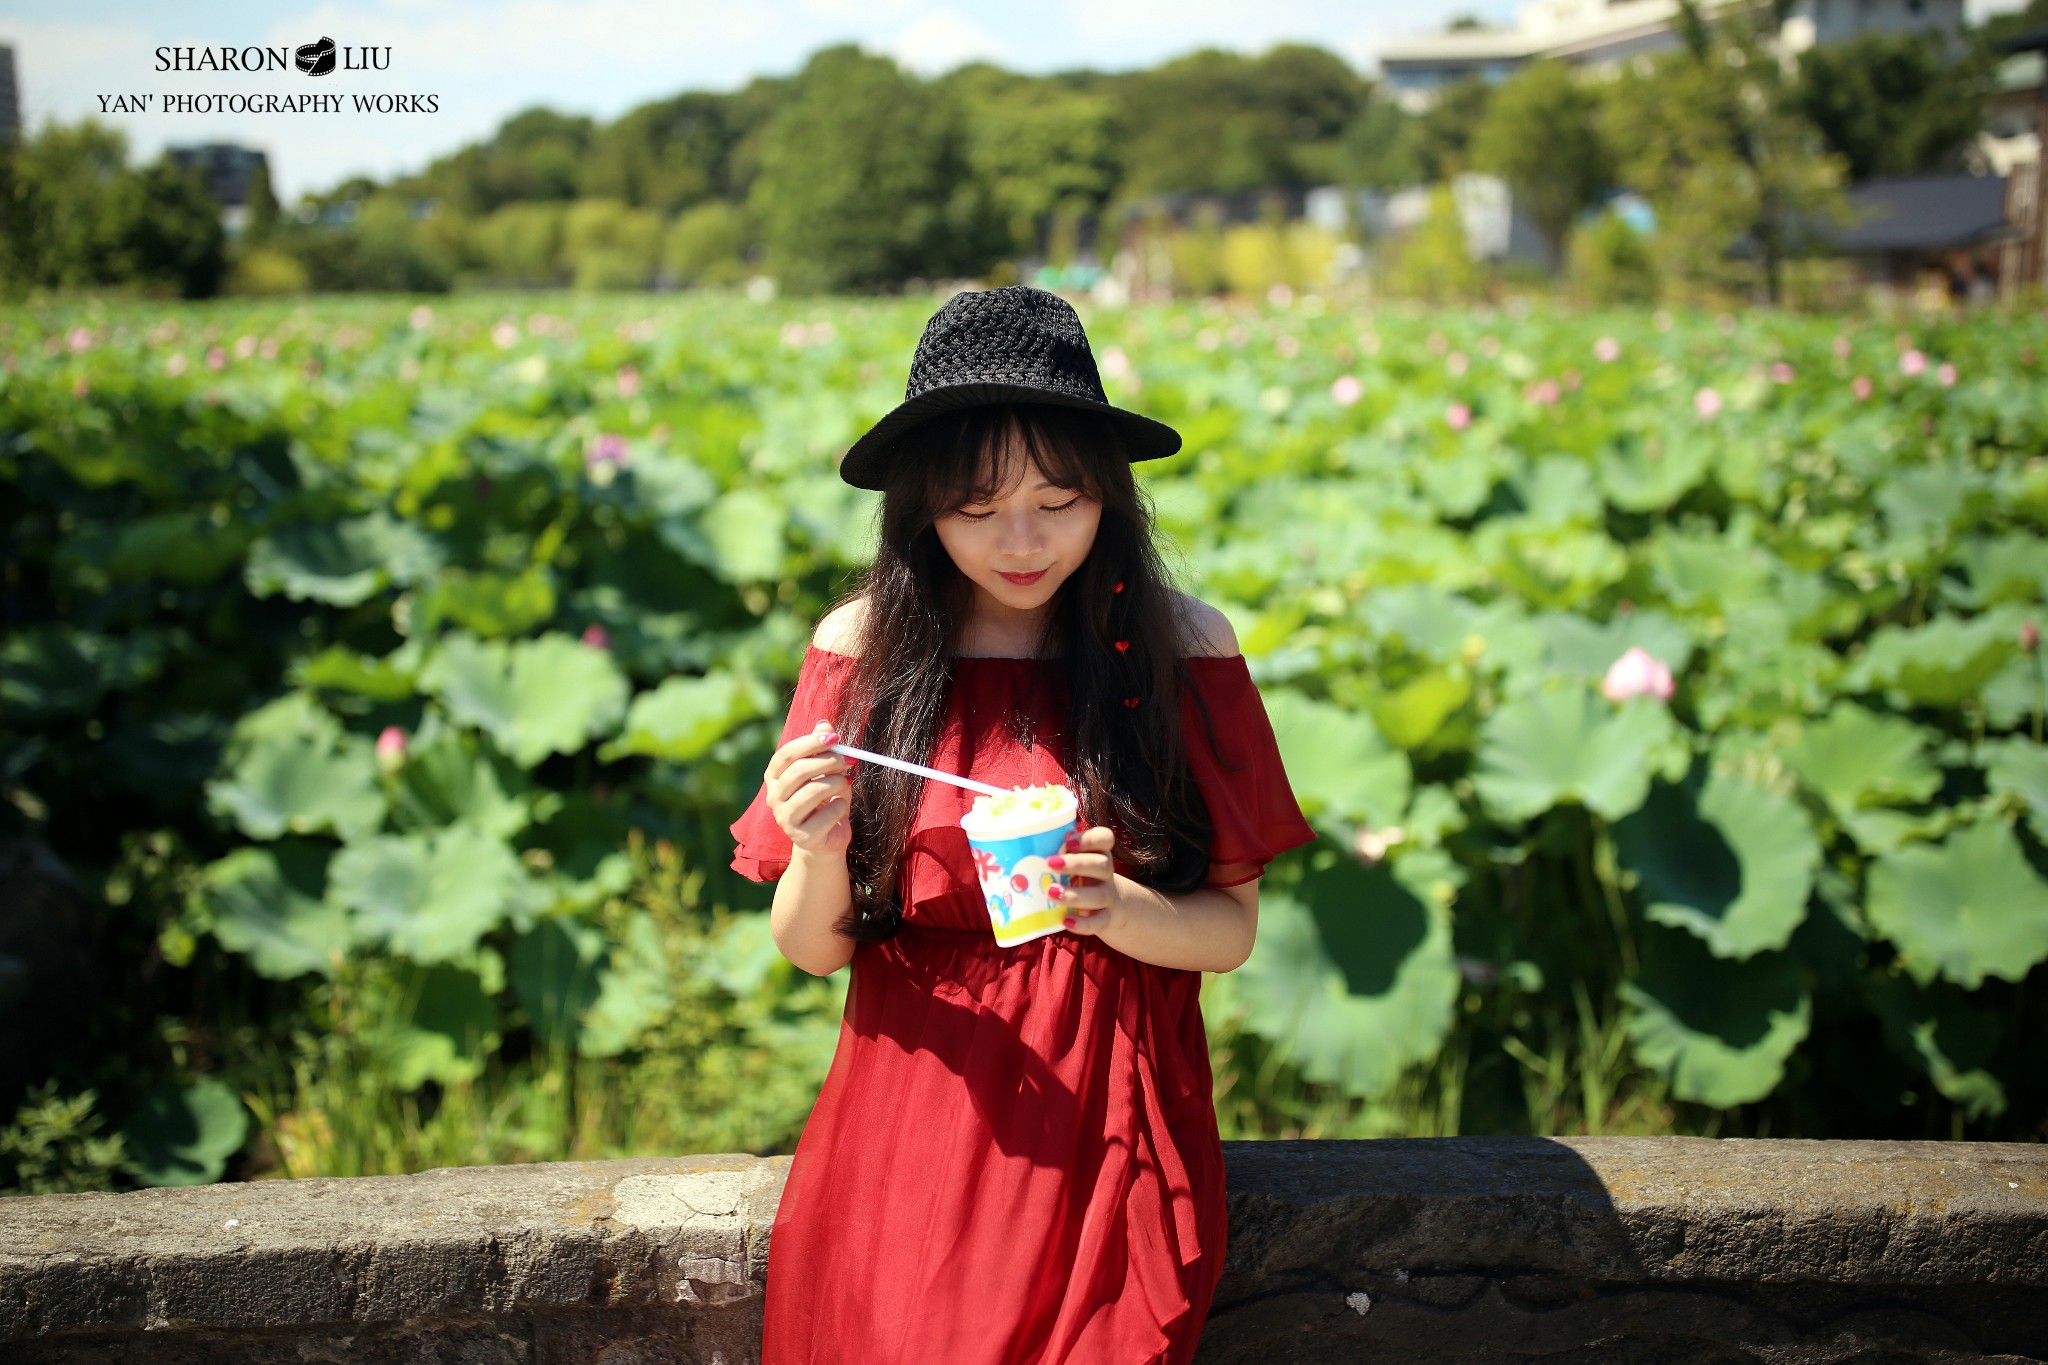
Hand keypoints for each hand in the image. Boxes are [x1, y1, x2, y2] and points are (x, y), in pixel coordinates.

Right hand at [764, 720, 854, 856]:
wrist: (826, 838)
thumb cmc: (825, 799)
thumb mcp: (825, 771)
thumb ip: (822, 749)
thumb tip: (824, 724)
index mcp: (774, 777)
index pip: (786, 754)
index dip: (810, 743)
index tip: (835, 737)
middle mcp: (774, 798)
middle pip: (798, 771)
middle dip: (828, 761)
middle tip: (849, 759)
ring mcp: (785, 819)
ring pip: (812, 792)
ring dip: (837, 783)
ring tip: (847, 782)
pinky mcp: (802, 837)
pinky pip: (826, 815)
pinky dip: (840, 806)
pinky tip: (842, 807)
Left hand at [1049, 826, 1125, 936]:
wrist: (1110, 906)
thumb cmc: (1081, 877)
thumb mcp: (1075, 861)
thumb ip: (1059, 853)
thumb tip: (1028, 846)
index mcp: (1099, 853)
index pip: (1105, 838)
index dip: (1089, 839)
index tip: (1067, 843)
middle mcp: (1106, 873)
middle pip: (1102, 865)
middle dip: (1076, 864)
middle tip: (1051, 864)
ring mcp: (1107, 896)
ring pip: (1099, 895)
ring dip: (1074, 895)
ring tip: (1051, 893)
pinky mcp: (1105, 918)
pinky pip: (1099, 922)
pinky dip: (1083, 924)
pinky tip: (1066, 921)